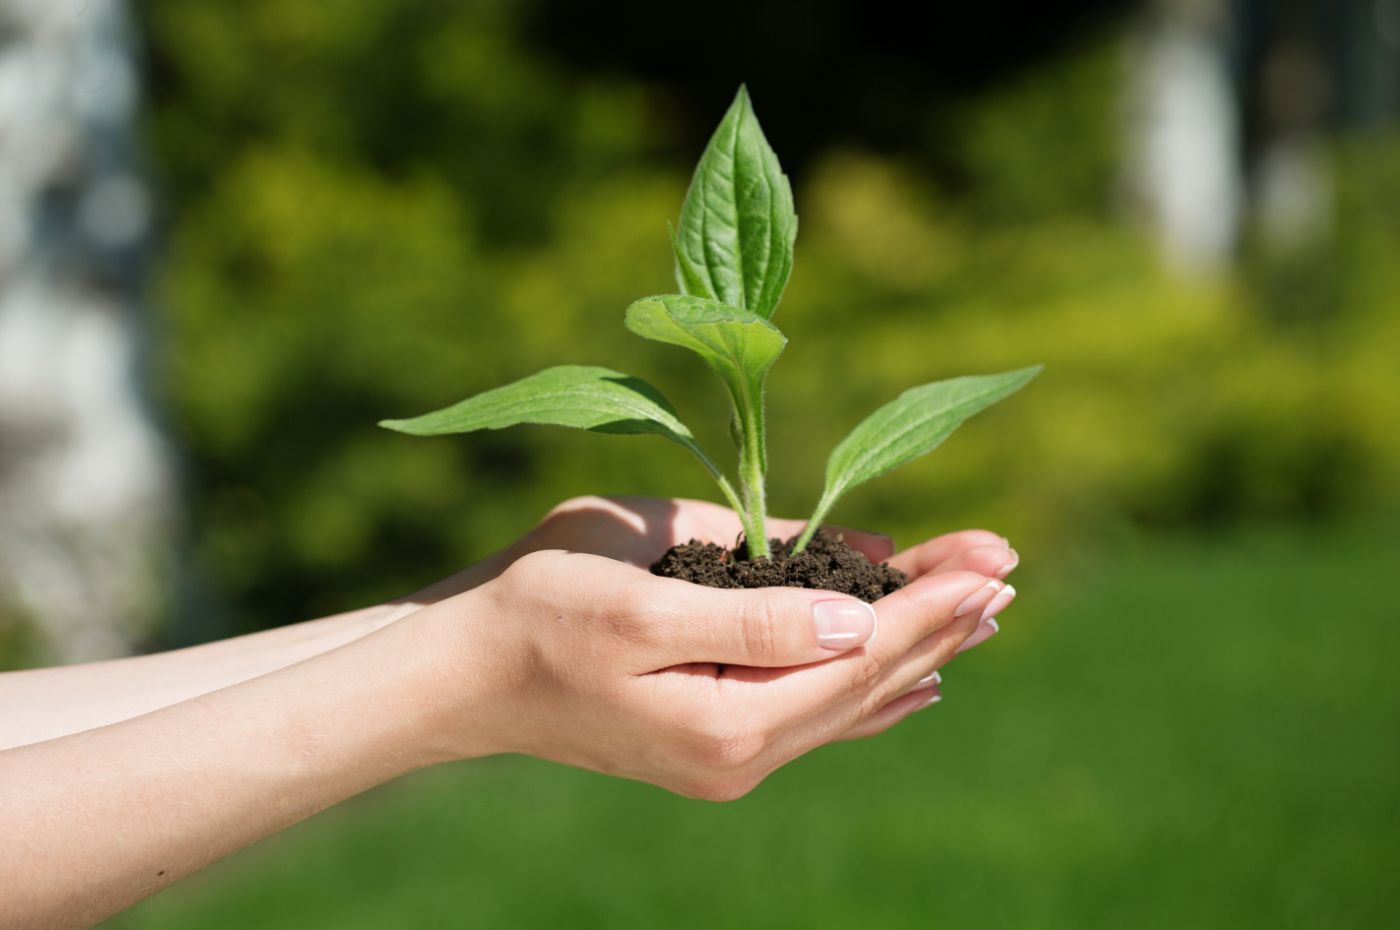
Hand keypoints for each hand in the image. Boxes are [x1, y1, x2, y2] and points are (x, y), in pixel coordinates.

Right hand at [417, 508, 1018, 799]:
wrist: (462, 674)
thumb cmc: (538, 616)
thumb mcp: (642, 605)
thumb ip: (753, 616)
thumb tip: (856, 619)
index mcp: (731, 721)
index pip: (862, 655)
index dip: (932, 604)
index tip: (995, 559)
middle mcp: (743, 754)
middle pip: (869, 678)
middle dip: (942, 620)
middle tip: (1009, 569)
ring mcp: (729, 755)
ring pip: (850, 697)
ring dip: (918, 649)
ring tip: (982, 614)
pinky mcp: (712, 739)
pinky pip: (817, 714)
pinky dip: (872, 689)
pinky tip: (913, 687)